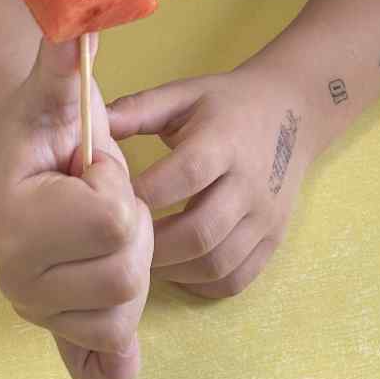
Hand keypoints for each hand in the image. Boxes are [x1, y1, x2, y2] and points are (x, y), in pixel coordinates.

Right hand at [0, 37, 153, 378]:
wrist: (28, 162)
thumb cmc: (50, 122)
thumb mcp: (61, 86)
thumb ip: (66, 53)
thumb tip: (77, 9)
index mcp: (16, 221)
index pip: (116, 224)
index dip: (118, 188)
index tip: (91, 170)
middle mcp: (14, 279)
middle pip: (128, 274)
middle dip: (132, 230)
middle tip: (103, 202)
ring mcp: (35, 316)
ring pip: (127, 314)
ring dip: (132, 270)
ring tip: (104, 234)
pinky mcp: (58, 339)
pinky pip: (105, 372)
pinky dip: (119, 349)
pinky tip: (113, 308)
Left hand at [109, 60, 310, 299]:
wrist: (294, 112)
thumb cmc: (227, 104)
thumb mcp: (184, 95)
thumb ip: (137, 110)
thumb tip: (86, 131)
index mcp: (224, 141)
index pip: (184, 176)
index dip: (143, 195)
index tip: (111, 202)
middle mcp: (251, 182)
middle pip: (199, 231)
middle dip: (152, 245)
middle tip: (121, 244)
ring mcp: (266, 215)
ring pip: (217, 263)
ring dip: (173, 270)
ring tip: (145, 258)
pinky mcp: (275, 238)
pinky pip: (236, 279)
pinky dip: (201, 284)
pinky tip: (178, 267)